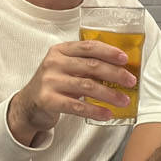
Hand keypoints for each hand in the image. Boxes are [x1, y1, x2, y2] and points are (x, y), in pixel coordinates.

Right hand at [6, 39, 136, 144]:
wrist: (29, 104)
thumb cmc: (54, 84)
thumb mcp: (66, 68)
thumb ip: (86, 64)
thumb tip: (121, 69)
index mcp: (61, 50)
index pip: (88, 46)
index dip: (108, 51)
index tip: (125, 59)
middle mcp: (54, 62)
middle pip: (91, 66)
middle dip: (115, 74)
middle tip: (131, 81)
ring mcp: (49, 81)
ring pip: (87, 85)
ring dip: (109, 94)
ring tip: (124, 100)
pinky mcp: (48, 100)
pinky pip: (76, 105)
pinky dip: (94, 110)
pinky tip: (107, 114)